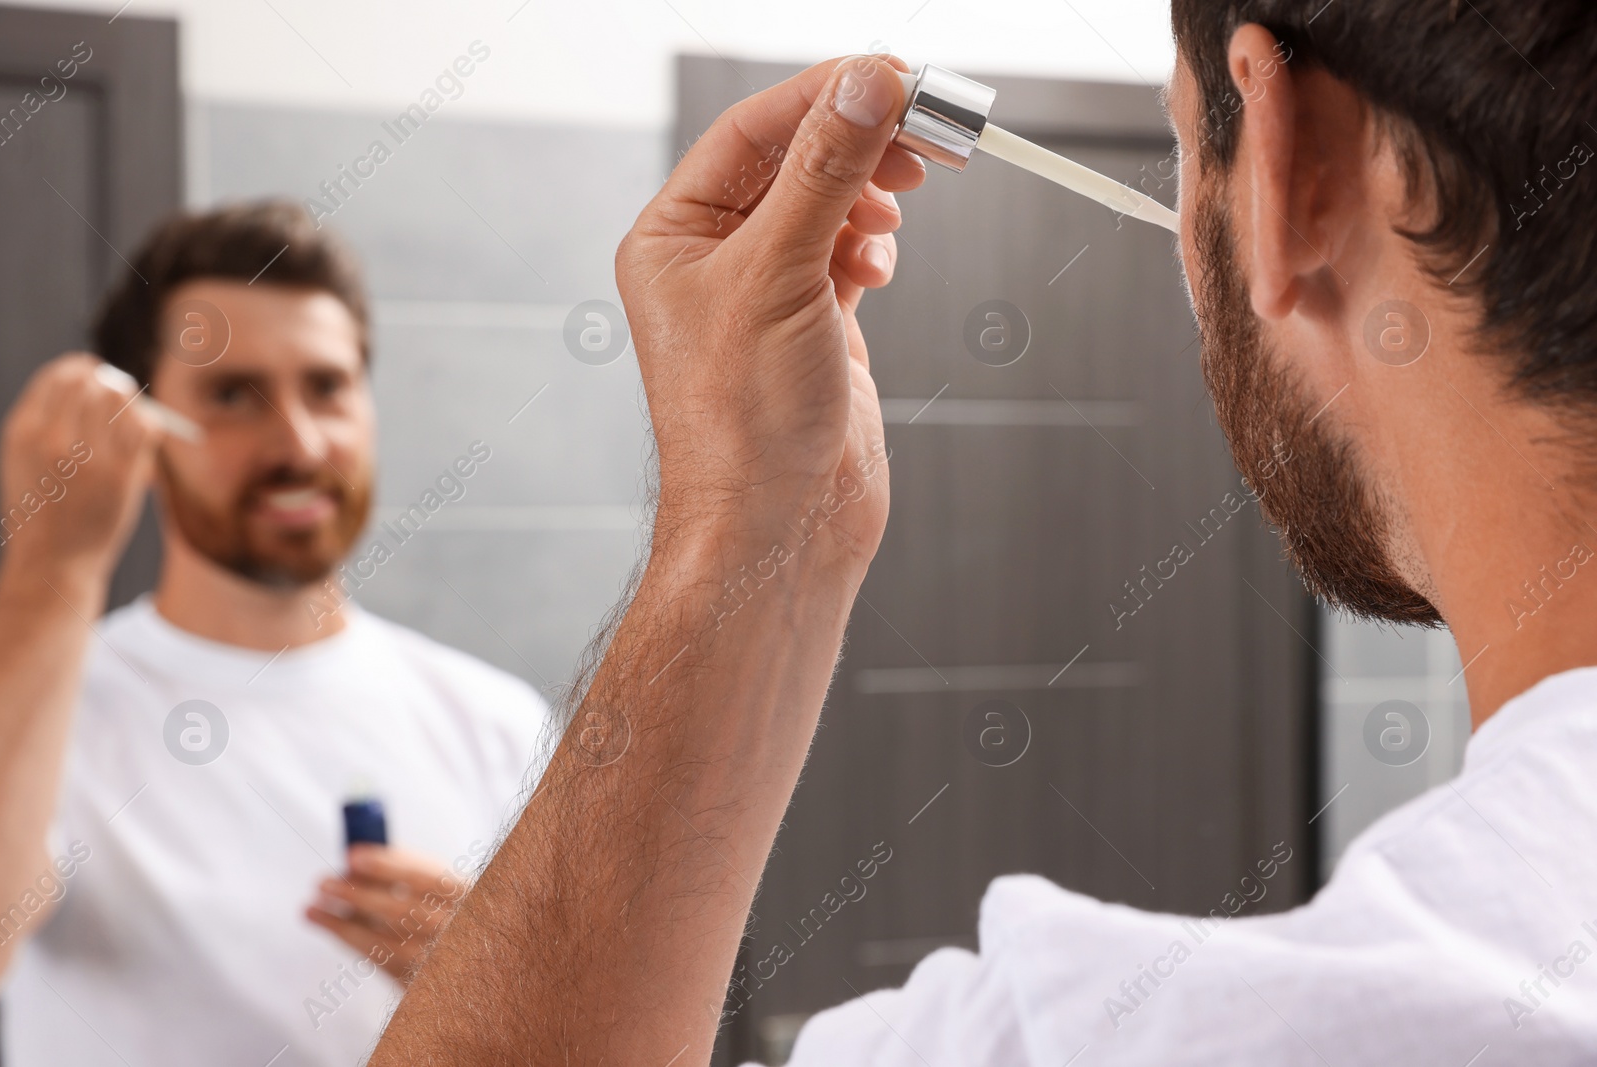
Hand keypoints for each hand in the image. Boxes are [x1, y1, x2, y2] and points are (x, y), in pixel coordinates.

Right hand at [0, 353, 161, 594]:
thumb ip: (48, 419)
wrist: (55, 559)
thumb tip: (88, 376)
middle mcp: (53, 439)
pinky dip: (148, 423)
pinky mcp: (121, 475)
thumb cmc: (43, 505)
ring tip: (129, 410)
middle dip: (108, 381)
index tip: (92, 370)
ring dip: (130, 400)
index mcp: (24, 431)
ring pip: (121, 400)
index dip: (81, 368)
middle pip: (92, 383)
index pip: (58, 376)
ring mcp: (89, 457)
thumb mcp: (24, 458)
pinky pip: (145, 427)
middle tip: (117, 387)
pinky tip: (143, 430)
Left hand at [306, 845, 467, 983]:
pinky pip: (376, 959)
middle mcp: (457, 929)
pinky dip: (348, 938)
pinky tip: (325, 922)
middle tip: (322, 882)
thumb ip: (409, 867)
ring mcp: (437, 961)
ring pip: (384, 942)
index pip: (429, 878)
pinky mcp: (417, 981)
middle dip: (358, 895)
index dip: (390, 866)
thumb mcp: (443, 882)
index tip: (353, 855)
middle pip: (401, 912)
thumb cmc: (446, 906)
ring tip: (312, 904)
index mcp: (469, 895)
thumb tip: (359, 856)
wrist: (467, 955)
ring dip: (342, 922)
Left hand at [615, 55, 924, 567]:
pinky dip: (873, 243)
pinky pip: (849, 251)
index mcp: (673, 234)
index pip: (753, 130)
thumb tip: (865, 84)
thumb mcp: (781, 275)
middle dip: (859, 142)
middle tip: (925, 131)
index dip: (825, 96)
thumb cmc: (745, 424)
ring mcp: (766, 291)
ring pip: (828, 203)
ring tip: (901, 204)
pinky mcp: (813, 324)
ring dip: (870, 193)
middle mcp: (714, 257)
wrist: (777, 531)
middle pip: (796, 160)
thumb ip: (826, 172)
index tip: (894, 77)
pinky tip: (881, 264)